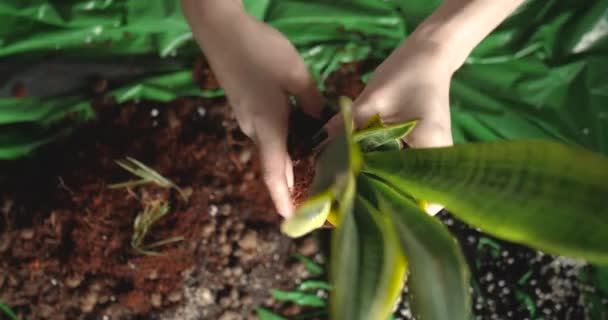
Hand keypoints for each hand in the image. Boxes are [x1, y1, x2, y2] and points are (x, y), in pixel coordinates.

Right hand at [182, 1, 323, 216]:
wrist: (221, 29)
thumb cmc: (261, 51)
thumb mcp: (296, 75)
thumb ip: (313, 102)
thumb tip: (322, 121)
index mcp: (267, 126)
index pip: (273, 171)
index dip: (281, 197)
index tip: (287, 219)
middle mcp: (252, 128)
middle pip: (273, 163)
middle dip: (290, 184)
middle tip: (313, 196)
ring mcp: (244, 117)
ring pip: (270, 146)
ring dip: (288, 160)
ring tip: (312, 167)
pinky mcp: (243, 106)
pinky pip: (265, 132)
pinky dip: (282, 141)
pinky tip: (298, 134)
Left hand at [325, 37, 454, 214]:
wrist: (428, 53)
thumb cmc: (407, 72)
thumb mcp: (372, 99)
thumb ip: (347, 125)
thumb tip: (317, 149)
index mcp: (431, 149)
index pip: (423, 199)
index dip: (395, 211)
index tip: (363, 213)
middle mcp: (436, 158)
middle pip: (412, 196)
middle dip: (382, 203)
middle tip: (348, 207)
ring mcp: (431, 155)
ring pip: (406, 184)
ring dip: (381, 189)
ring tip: (350, 195)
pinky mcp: (421, 148)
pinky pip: (402, 169)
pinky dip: (382, 173)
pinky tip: (360, 172)